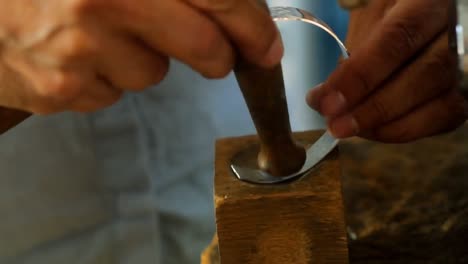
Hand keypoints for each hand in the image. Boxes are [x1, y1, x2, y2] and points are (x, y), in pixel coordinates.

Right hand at [0, 0, 282, 113]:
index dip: (251, 24)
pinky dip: (104, 78)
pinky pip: (112, 94)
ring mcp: (78, 51)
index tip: (268, 47)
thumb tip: (231, 9)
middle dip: (217, 57)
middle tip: (213, 56)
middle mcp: (102, 2)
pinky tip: (75, 56)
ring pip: (153, 75)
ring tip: (100, 35)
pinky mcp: (59, 90)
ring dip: (141, 59)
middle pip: (203, 47)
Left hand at [307, 0, 467, 142]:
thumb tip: (331, 92)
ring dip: (386, 124)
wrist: (424, 19)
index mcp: (430, 2)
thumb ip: (358, 47)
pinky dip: (404, 130)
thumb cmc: (392, 14)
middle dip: (372, 107)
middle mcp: (460, 32)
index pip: (398, 38)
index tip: (326, 100)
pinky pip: (442, 118)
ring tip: (347, 129)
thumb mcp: (372, 14)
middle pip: (424, 74)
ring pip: (439, 104)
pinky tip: (372, 130)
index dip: (360, 74)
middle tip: (334, 124)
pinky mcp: (465, 91)